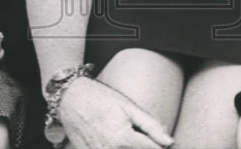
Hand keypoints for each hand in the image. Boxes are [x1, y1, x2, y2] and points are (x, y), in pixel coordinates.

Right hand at [56, 75, 174, 148]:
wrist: (70, 98)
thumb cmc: (101, 98)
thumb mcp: (128, 106)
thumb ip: (151, 126)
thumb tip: (169, 142)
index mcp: (123, 140)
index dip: (160, 147)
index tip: (163, 143)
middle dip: (144, 146)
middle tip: (139, 135)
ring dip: (129, 147)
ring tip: (125, 135)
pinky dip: (114, 148)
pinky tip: (114, 140)